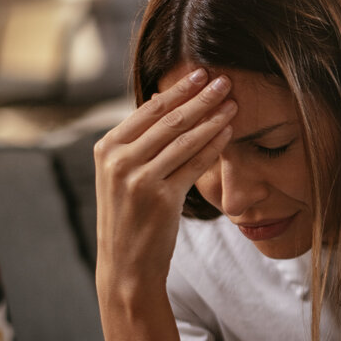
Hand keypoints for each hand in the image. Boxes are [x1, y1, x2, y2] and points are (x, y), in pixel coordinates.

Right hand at [94, 68, 235, 340]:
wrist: (126, 266)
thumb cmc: (132, 219)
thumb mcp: (125, 176)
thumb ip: (141, 144)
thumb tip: (165, 102)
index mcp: (106, 149)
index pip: (148, 110)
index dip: (177, 89)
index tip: (201, 74)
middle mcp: (117, 159)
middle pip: (168, 119)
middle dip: (199, 96)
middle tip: (225, 79)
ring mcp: (137, 178)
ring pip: (183, 138)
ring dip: (211, 116)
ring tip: (233, 101)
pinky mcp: (159, 197)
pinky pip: (193, 163)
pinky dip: (213, 144)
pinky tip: (229, 130)